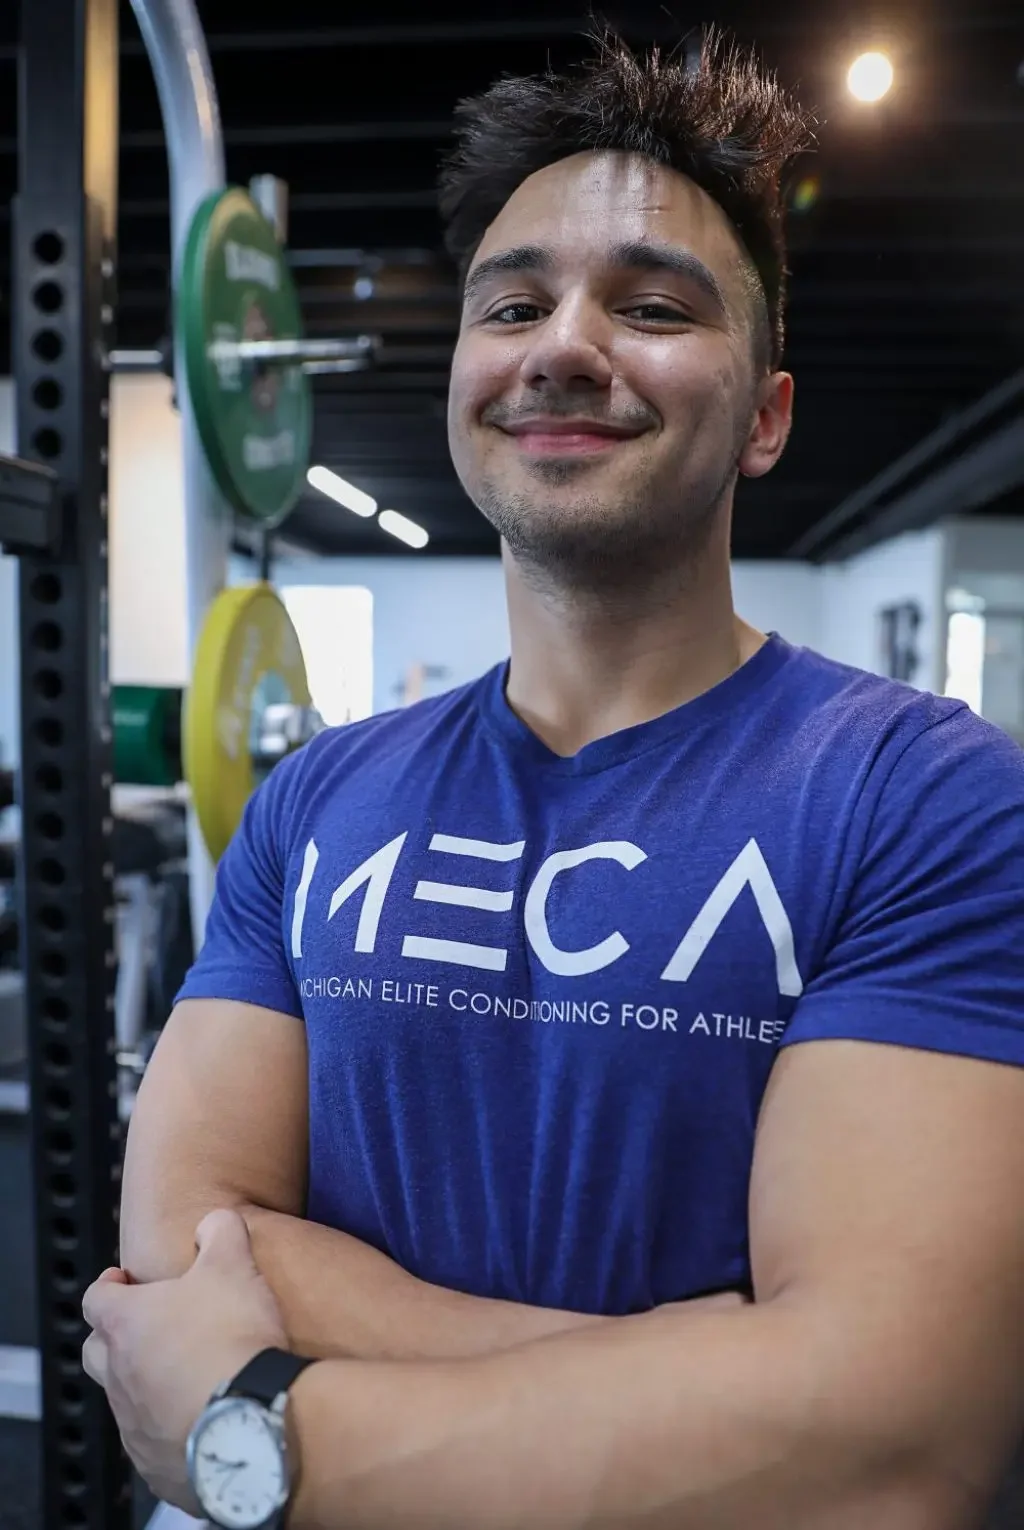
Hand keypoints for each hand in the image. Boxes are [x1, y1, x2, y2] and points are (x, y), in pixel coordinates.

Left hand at [83, 1208, 287, 1511]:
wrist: (249, 1424)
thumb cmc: (233, 1339)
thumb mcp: (234, 1263)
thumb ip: (221, 1230)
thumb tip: (214, 1221)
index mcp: (126, 1325)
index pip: (95, 1298)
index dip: (108, 1285)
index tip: (124, 1280)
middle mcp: (119, 1376)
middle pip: (97, 1352)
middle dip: (116, 1337)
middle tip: (151, 1326)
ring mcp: (134, 1423)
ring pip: (124, 1398)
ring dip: (144, 1382)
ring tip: (183, 1372)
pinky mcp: (155, 1463)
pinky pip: (151, 1439)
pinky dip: (167, 1424)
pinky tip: (200, 1415)